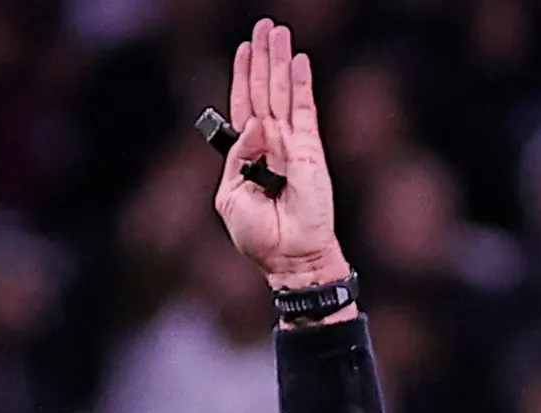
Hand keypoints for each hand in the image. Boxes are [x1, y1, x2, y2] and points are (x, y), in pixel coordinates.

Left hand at [214, 19, 344, 289]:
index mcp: (247, 155)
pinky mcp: (310, 152)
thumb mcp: (230, 197)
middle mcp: (270, 144)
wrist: (290, 259)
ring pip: (283, 93)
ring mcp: (291, 145)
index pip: (244, 105)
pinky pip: (305, 110)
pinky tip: (299, 61)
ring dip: (280, 61)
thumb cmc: (260, 237)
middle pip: (264, 90)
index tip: (244, 49)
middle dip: (263, 57)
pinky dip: (302, 85)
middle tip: (264, 26)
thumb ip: (238, 157)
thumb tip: (255, 125)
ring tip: (278, 32)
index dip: (243, 76)